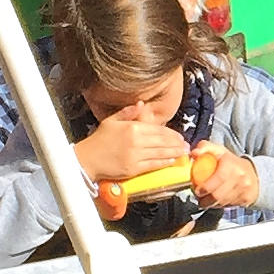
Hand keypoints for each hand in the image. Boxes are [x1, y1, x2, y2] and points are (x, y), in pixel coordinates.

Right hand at [75, 115, 189, 183]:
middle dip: (176, 143)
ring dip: (174, 153)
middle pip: (162, 141)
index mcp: (132, 127)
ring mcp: (135, 156)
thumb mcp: (111, 120)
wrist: (86, 159)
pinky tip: (172, 161)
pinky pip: (153, 165)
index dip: (171, 134)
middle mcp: (135, 141)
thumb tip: (141, 104)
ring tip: (184, 153)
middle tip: (186, 145)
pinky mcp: (133, 168)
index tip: (179, 136)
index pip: (158, 130)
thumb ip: (127, 112)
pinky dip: (164, 163)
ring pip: (160, 153)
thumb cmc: (99, 139)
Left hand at [190, 144, 259, 209]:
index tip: (198, 191)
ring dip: (211, 204)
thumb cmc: (231, 162)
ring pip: (223, 202)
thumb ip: (204, 147)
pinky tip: (217, 201)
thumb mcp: (218, 151)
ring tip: (205, 201)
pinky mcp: (247, 199)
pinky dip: (221, 205)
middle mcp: (241, 177)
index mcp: (232, 164)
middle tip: (199, 199)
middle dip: (205, 200)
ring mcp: (245, 189)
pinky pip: (229, 205)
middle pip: (219, 194)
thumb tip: (194, 153)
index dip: (206, 187)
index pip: (218, 178)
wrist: (253, 173)